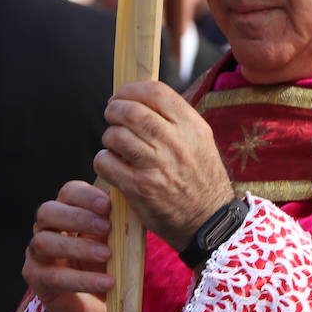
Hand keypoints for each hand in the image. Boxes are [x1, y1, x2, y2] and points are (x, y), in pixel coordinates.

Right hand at [24, 180, 114, 311]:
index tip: (108, 205)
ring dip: (78, 247)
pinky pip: (54, 277)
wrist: (97, 303)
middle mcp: (46, 228)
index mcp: (66, 210)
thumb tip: (134, 207)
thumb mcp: (117, 240)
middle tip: (107, 227)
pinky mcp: (36, 279)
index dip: (86, 196)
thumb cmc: (107, 263)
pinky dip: (82, 280)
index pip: (69, 192)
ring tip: (107, 255)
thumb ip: (121, 223)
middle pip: (48, 211)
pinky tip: (107, 283)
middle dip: (78, 217)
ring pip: (44, 242)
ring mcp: (37, 253)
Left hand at [94, 81, 233, 249]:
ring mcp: (157, 166)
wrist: (208, 221)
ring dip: (109, 136)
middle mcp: (176, 143)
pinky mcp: (140, 188)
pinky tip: (113, 165)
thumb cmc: (200, 178)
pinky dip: (103, 161)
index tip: (122, 96)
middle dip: (114, 110)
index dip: (131, 90)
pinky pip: (106, 163)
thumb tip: (141, 97)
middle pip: (131, 111)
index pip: (156, 92)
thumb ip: (175, 118)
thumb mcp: (199, 141)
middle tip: (112, 116)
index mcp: (192, 127)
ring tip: (115, 145)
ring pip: (116, 135)